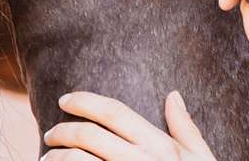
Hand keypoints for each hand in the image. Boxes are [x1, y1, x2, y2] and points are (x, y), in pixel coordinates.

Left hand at [42, 91, 215, 160]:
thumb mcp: (199, 157)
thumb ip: (185, 127)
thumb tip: (174, 95)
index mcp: (158, 145)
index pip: (113, 112)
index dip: (85, 101)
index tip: (66, 99)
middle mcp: (138, 160)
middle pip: (89, 135)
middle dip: (63, 130)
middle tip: (52, 133)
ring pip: (77, 160)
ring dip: (56, 157)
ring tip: (48, 158)